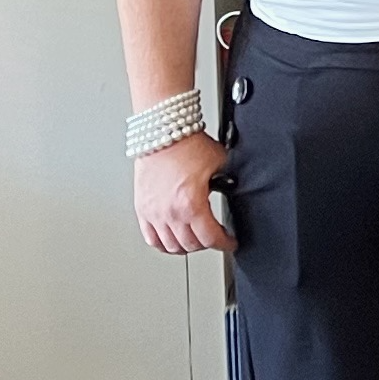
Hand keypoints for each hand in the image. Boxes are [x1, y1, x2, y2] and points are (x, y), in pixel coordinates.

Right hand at [133, 136, 230, 254]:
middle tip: (214, 239)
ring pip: (170, 246)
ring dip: (185, 247)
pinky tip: (171, 241)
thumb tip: (235, 187)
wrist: (162, 132)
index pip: (210, 238)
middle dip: (207, 244)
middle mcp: (170, 213)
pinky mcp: (142, 209)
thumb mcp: (219, 163)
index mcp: (191, 205)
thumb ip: (227, 180)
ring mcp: (154, 213)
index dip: (225, 243)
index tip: (229, 242)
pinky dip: (163, 244)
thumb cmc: (187, 144)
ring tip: (195, 241)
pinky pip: (151, 238)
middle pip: (191, 245)